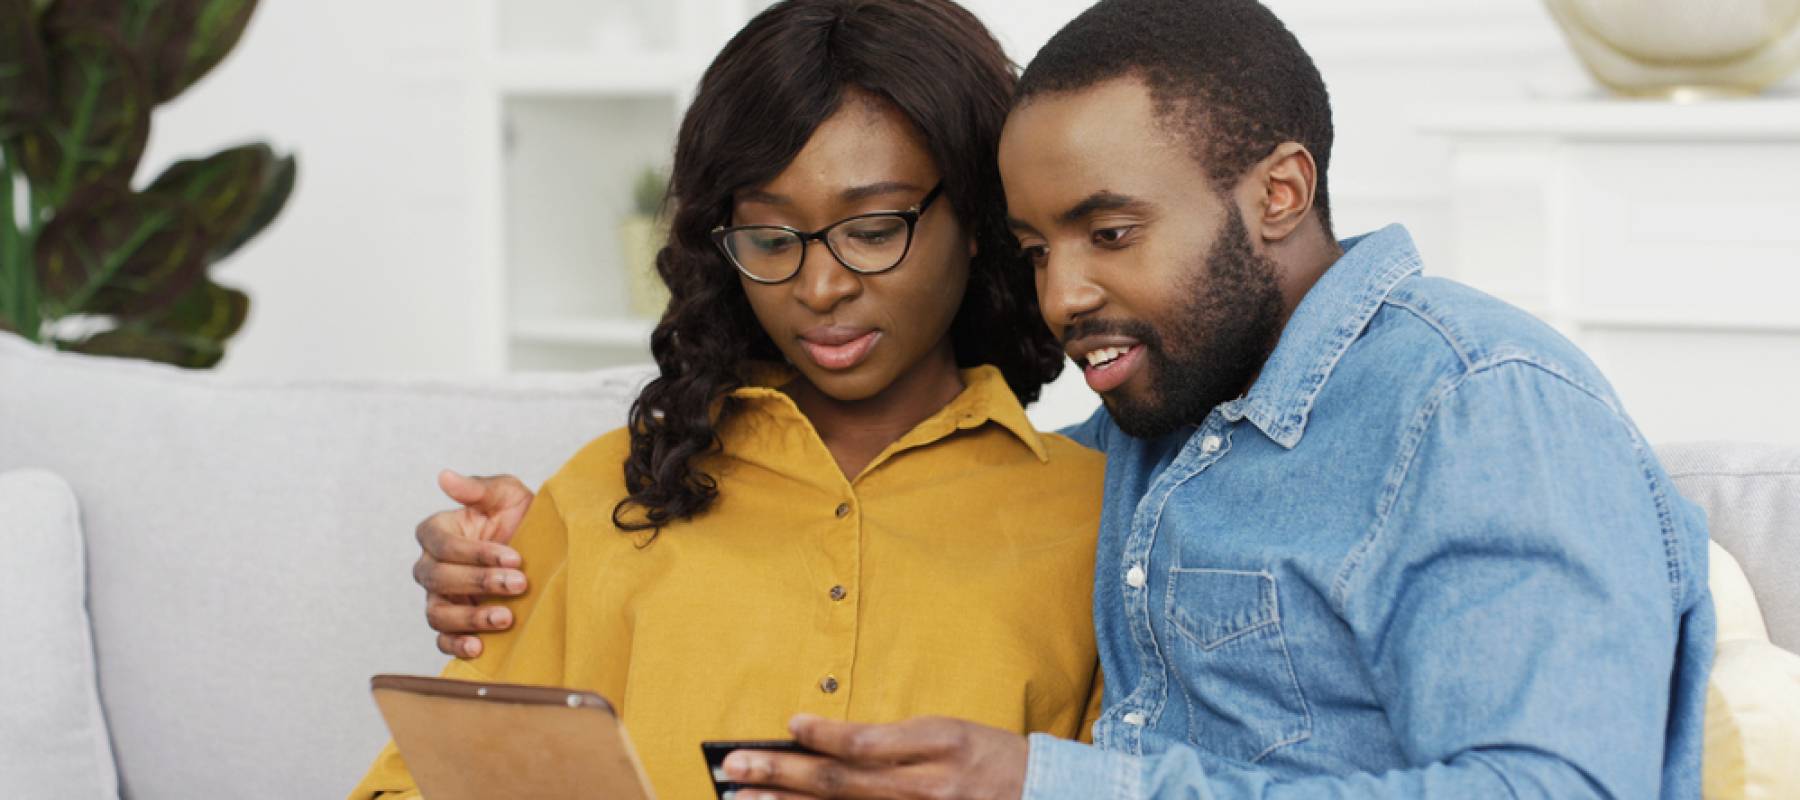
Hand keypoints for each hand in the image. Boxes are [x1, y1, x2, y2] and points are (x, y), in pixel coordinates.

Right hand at [413, 469, 534, 657]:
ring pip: (437, 612)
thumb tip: (444, 476)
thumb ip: (477, 488)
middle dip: (480, 582)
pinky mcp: (452, 624)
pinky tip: (479, 648)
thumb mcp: (506, 495)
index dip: (475, 552)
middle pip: (438, 578)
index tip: (514, 556)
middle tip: (520, 583)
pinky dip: (456, 646)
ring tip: (506, 618)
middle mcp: (431, 565)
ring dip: (470, 618)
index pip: (440, 542)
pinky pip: (442, 640)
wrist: (545, 551)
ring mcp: (440, 597)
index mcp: (438, 531)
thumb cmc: (520, 517)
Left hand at [721, 715, 1028, 799]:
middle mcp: (928, 786)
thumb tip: (824, 741)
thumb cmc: (987, 757)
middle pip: (841, 782)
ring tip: (745, 798)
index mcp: (939, 743)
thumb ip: (893, 740)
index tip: (789, 724)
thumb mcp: (947, 732)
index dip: (824, 735)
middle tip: (733, 766)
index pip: (866, 742)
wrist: (1039, 795)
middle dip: (781, 773)